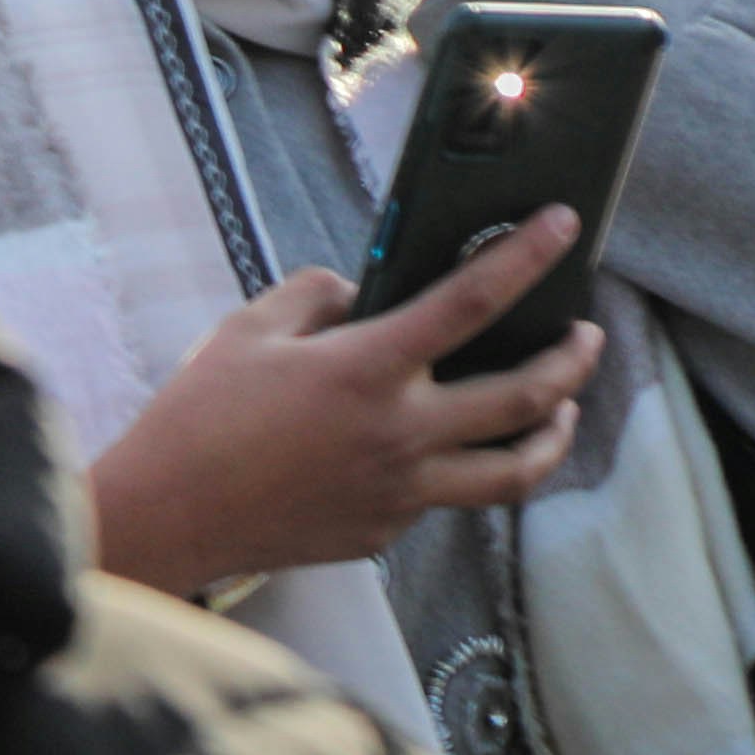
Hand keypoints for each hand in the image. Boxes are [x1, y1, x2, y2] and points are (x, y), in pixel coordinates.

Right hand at [83, 226, 597, 591]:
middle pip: (526, 397)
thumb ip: (316, 296)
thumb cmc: (199, 415)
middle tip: (586, 337)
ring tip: (559, 408)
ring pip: (517, 470)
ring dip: (553, 432)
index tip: (562, 226)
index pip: (469, 301)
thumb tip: (366, 297)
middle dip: (572, 361)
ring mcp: (403, 490)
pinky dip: (457, 464)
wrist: (168, 513)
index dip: (526, 256)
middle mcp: (401, 433)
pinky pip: (443, 495)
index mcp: (366, 370)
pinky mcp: (389, 529)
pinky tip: (439, 446)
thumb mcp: (246, 329)